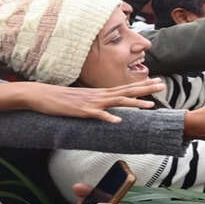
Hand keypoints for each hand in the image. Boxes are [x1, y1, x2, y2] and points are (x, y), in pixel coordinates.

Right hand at [17, 79, 163, 122]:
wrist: (41, 95)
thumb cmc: (61, 99)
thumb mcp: (83, 100)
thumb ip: (96, 103)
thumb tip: (107, 108)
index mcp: (100, 93)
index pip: (126, 87)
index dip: (142, 85)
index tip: (157, 82)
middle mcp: (99, 95)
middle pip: (127, 91)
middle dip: (146, 89)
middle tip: (163, 85)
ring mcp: (91, 102)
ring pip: (117, 102)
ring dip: (134, 103)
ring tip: (150, 105)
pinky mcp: (81, 111)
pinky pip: (97, 115)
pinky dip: (108, 117)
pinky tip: (118, 121)